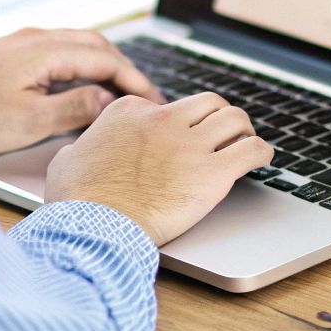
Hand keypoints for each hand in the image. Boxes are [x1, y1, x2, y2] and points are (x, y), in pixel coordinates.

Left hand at [0, 27, 166, 160]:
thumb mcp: (28, 121)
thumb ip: (74, 108)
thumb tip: (108, 100)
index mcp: (45, 49)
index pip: (107, 59)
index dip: (136, 81)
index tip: (154, 103)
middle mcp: (34, 39)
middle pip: (96, 47)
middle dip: (125, 70)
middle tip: (144, 98)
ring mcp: (18, 46)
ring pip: (76, 49)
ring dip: (103, 68)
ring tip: (118, 95)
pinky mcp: (5, 58)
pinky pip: (56, 56)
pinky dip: (78, 70)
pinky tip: (77, 91)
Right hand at [45, 92, 272, 245]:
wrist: (94, 226)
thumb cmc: (77, 201)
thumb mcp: (68, 160)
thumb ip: (83, 148)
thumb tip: (80, 154)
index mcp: (131, 112)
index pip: (166, 105)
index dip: (176, 123)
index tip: (180, 138)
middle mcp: (164, 120)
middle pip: (208, 103)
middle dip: (218, 115)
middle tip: (223, 131)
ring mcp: (190, 144)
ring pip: (234, 118)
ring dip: (243, 128)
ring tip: (244, 140)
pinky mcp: (212, 173)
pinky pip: (251, 150)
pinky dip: (261, 151)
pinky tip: (262, 158)